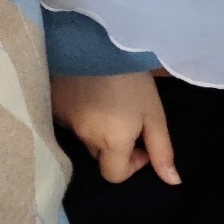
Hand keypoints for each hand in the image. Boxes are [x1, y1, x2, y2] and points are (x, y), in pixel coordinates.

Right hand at [52, 72, 180, 184]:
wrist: (93, 42)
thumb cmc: (130, 79)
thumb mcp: (154, 114)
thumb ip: (162, 150)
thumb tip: (172, 182)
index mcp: (111, 142)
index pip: (114, 175)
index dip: (131, 165)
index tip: (139, 141)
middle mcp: (84, 136)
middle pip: (99, 155)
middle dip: (113, 144)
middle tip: (125, 118)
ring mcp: (64, 120)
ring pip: (83, 136)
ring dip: (94, 128)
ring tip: (105, 100)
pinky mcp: (51, 104)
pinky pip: (67, 119)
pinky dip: (78, 113)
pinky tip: (86, 92)